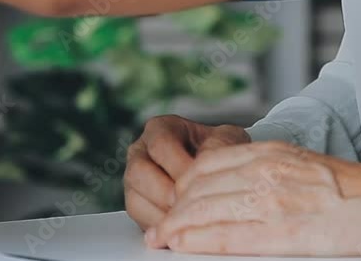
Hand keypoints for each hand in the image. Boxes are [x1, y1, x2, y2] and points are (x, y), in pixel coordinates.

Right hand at [124, 115, 249, 230]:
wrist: (220, 169)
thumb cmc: (222, 150)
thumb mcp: (226, 139)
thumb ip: (217, 145)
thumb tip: (204, 163)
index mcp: (160, 129)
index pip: (161, 145)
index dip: (179, 165)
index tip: (199, 181)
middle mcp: (140, 153)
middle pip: (139, 173)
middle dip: (166, 193)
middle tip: (189, 205)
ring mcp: (135, 181)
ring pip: (135, 200)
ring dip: (162, 214)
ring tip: (187, 221)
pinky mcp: (138, 206)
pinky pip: (140, 220)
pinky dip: (161, 229)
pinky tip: (181, 231)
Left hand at [145, 142, 360, 255]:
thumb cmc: (349, 190)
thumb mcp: (299, 165)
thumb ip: (263, 170)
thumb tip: (230, 187)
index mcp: (269, 153)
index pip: (205, 167)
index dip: (181, 189)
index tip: (171, 205)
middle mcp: (265, 171)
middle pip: (198, 190)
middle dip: (172, 212)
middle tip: (158, 230)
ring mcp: (272, 201)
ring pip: (204, 211)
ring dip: (177, 229)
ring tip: (162, 242)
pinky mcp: (281, 231)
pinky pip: (226, 237)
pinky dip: (197, 242)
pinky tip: (182, 248)